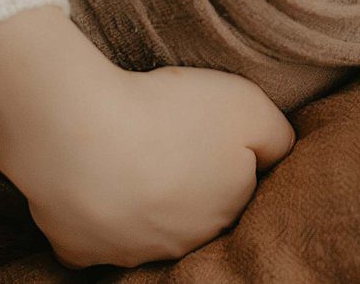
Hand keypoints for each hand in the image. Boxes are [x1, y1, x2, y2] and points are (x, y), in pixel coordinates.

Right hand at [7, 64, 295, 268]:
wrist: (84, 137)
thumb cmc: (170, 116)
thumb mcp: (249, 106)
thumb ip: (276, 135)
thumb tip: (281, 154)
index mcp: (225, 210)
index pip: (235, 192)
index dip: (221, 159)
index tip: (202, 133)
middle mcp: (183, 243)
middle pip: (190, 215)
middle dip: (183, 187)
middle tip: (162, 142)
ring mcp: (129, 252)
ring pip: (142, 230)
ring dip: (137, 202)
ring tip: (122, 157)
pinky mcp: (79, 250)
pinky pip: (89, 240)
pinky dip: (87, 218)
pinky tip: (86, 187)